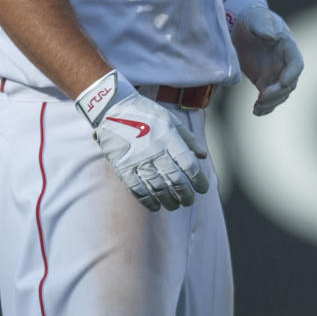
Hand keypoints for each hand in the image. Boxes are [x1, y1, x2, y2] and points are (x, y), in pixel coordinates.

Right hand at [77, 71, 209, 210]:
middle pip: (175, 179)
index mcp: (169, 138)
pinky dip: (147, 200)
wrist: (113, 108)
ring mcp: (138, 160)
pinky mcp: (122, 167)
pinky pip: (137, 189)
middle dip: (185, 193)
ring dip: (168, 200)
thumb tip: (202, 156)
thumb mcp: (171, 120)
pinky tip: (155, 206)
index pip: (189, 165)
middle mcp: (155, 151)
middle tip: (190, 201)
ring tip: (175, 205)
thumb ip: (188, 139)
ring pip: (157, 187)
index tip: (203, 188)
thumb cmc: (146, 113)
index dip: (198, 179)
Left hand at [230, 0, 303, 114]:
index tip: (283, 82)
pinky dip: (264, 107)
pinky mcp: (264, 81)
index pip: (296, 64)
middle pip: (289, 83)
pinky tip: (256, 111)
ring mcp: (275, 73)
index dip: (292, 74)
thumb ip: (263, 25)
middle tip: (262, 97)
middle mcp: (285, 63)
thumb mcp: (256, 18)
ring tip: (257, 107)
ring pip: (280, 94)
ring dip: (271, 102)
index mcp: (288, 47)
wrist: (240, 26)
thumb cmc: (252, 18)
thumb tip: (271, 36)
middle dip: (278, 92)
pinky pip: (268, 98)